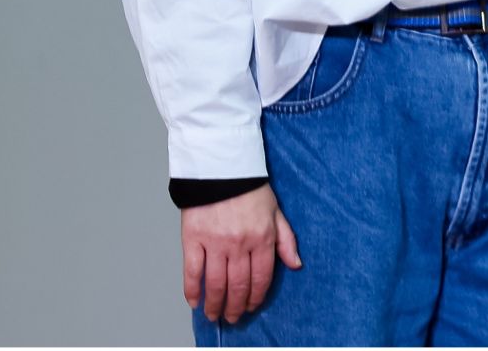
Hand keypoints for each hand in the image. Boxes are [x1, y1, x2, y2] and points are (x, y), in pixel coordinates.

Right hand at [180, 185, 299, 323]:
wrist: (222, 169)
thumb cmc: (250, 190)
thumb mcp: (276, 212)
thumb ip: (286, 240)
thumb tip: (296, 264)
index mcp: (262, 238)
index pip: (261, 277)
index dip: (256, 296)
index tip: (251, 307)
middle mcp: (240, 244)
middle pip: (238, 285)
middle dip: (235, 306)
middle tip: (232, 318)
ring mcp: (215, 243)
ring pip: (215, 283)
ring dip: (215, 304)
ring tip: (214, 315)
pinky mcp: (193, 240)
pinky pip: (192, 271)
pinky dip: (191, 290)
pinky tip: (194, 301)